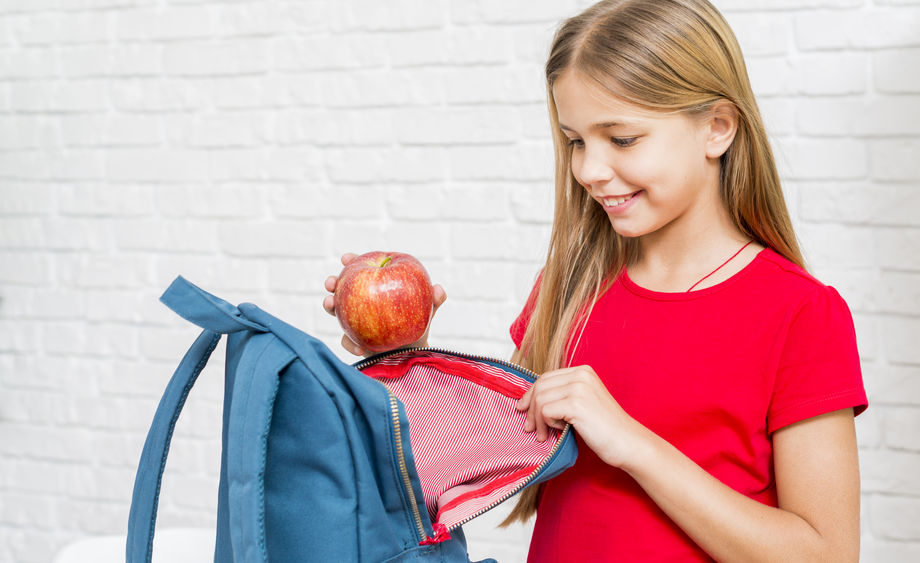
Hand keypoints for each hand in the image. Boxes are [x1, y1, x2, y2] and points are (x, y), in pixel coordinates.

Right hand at [322, 252, 447, 355]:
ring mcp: (355, 320)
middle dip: (334, 282)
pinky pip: (349, 341)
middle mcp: (362, 301)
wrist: (413, 352)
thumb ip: (433, 300)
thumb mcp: (427, 310)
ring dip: (331, 307)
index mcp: (376, 285)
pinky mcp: (355, 341)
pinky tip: (358, 346)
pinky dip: (351, 343)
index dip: (352, 261)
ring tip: (331, 305)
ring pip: (338, 311)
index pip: (363, 269)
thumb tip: (438, 290)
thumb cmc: (418, 323)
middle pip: (344, 288)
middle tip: (331, 282)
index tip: (346, 258)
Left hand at [515, 365, 645, 467]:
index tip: (524, 410)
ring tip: (543, 435)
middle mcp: (581, 374)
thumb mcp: (582, 403)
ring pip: (540, 399)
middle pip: (540, 386)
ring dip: (537, 420)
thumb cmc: (604, 428)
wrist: (628, 443)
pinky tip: (557, 432)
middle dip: (530, 408)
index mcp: (583, 371)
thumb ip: (562, 395)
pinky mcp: (576, 404)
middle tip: (530, 428)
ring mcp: (579, 388)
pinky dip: (546, 424)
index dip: (531, 394)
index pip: (546, 377)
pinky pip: (545, 411)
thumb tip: (528, 400)